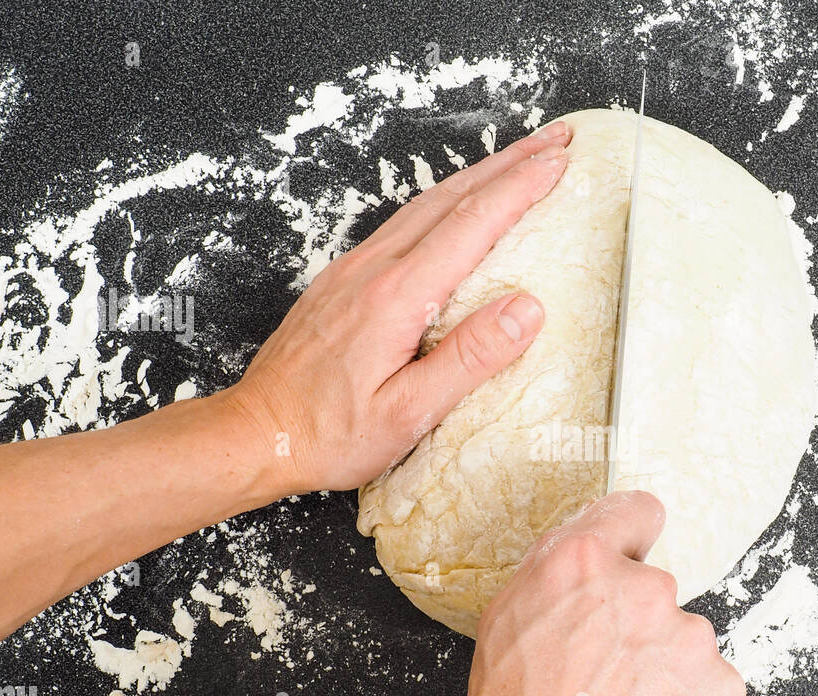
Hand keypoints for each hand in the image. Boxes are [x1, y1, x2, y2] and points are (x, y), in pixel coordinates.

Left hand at [221, 120, 573, 493]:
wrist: (258, 432)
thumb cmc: (329, 433)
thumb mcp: (408, 412)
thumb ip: (469, 359)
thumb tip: (526, 311)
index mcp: (395, 298)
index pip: (471, 225)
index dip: (519, 189)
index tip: (558, 164)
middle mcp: (373, 270)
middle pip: (452, 197)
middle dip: (509, 163)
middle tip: (555, 140)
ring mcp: (354, 270)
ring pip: (426, 204)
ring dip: (479, 176)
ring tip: (519, 159)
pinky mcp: (344, 280)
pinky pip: (404, 223)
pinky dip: (445, 201)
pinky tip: (458, 204)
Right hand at [429, 491, 746, 695]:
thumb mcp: (504, 627)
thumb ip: (555, 577)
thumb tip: (588, 559)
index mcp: (582, 563)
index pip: (635, 511)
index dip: (630, 537)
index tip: (633, 551)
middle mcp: (645, 589)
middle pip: (655, 589)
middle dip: (635, 624)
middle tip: (602, 673)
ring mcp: (690, 638)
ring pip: (682, 641)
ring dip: (663, 669)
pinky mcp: (723, 686)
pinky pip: (709, 685)